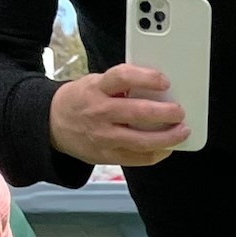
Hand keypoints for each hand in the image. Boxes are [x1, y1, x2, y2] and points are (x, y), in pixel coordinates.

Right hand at [49, 64, 186, 166]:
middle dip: (165, 113)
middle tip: (180, 111)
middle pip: (138, 112)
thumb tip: (158, 88)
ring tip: (183, 131)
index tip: (164, 80)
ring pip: (141, 141)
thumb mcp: (95, 84)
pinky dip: (157, 153)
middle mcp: (99, 112)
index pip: (122, 77)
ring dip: (168, 138)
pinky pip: (138, 159)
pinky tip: (167, 147)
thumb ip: (121, 85)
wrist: (52, 123)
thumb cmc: (83, 100)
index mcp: (96, 88)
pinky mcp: (107, 156)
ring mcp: (103, 137)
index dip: (146, 78)